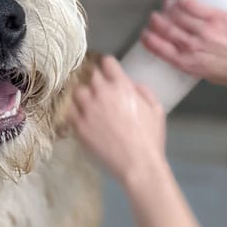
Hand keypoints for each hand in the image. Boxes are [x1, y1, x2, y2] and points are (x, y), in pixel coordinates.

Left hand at [69, 56, 165, 184]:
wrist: (137, 163)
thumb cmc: (150, 138)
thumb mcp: (156, 108)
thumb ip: (142, 91)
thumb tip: (131, 84)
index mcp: (122, 86)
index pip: (107, 63)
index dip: (107, 65)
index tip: (105, 69)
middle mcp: (101, 94)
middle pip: (90, 75)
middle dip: (95, 79)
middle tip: (98, 89)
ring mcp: (87, 109)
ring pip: (77, 92)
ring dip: (83, 95)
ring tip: (88, 103)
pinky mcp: (78, 125)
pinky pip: (70, 112)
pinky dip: (75, 112)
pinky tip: (81, 117)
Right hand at [141, 0, 226, 86]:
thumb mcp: (206, 75)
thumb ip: (193, 62)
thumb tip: (185, 52)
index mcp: (186, 63)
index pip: (159, 49)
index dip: (148, 40)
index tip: (144, 35)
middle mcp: (192, 46)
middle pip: (166, 30)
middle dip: (156, 22)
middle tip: (153, 18)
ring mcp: (204, 31)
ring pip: (179, 16)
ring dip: (168, 9)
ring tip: (165, 5)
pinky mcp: (218, 18)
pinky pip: (196, 7)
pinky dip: (185, 1)